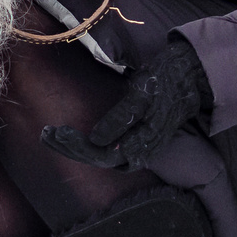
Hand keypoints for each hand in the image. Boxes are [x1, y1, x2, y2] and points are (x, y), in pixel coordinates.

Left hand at [42, 39, 212, 170]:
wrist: (191, 76)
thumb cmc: (164, 79)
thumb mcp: (143, 92)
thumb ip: (122, 118)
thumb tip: (98, 140)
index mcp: (142, 139)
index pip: (102, 155)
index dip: (76, 146)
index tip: (55, 131)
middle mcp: (141, 150)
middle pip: (98, 160)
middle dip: (70, 148)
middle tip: (45, 133)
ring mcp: (141, 148)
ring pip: (102, 159)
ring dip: (76, 150)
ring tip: (52, 136)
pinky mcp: (139, 142)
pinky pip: (110, 154)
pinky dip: (88, 148)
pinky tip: (74, 142)